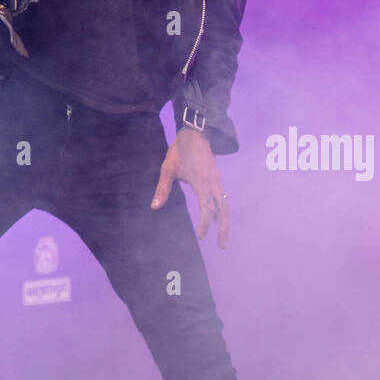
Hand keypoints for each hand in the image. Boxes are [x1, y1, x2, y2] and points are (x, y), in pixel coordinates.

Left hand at [150, 127, 229, 247]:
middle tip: (223, 247)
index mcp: (201, 182)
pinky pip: (223, 198)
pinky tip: (219, 220)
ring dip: (226, 222)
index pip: (207, 208)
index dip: (205, 224)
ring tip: (223, 239)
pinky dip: (223, 211)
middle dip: (224, 229)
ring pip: (226, 205)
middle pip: (223, 210)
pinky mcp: (217, 178)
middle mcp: (213, 183)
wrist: (194, 133)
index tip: (201, 237)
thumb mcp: (167, 168)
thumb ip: (162, 189)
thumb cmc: (179, 151)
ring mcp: (217, 180)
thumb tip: (154, 207)